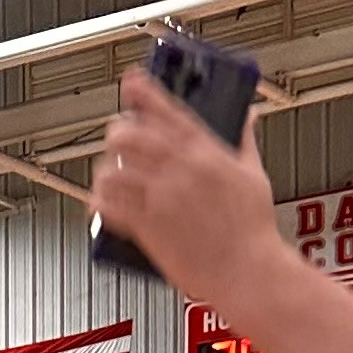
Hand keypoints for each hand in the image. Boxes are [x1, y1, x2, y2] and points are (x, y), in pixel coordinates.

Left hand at [88, 67, 282, 298]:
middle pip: (132, 136)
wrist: (247, 271)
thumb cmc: (253, 230)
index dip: (145, 93)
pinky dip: (99, 203)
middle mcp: (180, 171)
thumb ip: (244, 141)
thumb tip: (247, 117)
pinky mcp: (148, 227)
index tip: (131, 81)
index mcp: (207, 153)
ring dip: (105, 170)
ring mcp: (162, 198)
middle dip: (118, 133)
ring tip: (108, 175)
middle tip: (117, 139)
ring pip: (114, 170)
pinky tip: (98, 204)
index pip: (169, 112)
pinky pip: (110, 207)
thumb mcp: (254, 175)